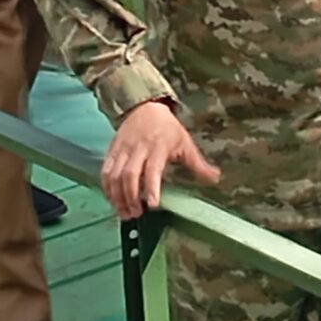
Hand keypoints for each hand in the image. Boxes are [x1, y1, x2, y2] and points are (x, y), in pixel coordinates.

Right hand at [102, 100, 220, 218]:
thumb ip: (198, 164)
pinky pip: (105, 171)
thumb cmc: (166, 128)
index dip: (152, 188)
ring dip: (117, 197)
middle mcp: (138, 148)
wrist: (144, 107)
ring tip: (124, 212)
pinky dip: (107, 188)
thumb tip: (215, 178)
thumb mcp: (185, 143)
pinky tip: (113, 199)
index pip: (153, 169)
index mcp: (158, 147)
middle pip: (129, 175)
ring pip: (114, 175)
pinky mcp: (112, 151)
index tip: (152, 205)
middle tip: (136, 214)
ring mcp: (123, 150)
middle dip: (131, 197)